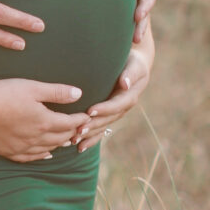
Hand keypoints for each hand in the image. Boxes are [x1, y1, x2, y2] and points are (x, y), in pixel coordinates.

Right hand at [0, 76, 85, 162]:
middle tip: (79, 129)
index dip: (80, 120)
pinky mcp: (9, 152)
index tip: (87, 117)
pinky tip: (45, 154)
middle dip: (72, 132)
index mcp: (45, 121)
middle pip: (60, 138)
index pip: (69, 123)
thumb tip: (79, 94)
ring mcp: (22, 147)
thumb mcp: (32, 87)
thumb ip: (57, 92)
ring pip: (47, 149)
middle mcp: (37, 138)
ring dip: (59, 145)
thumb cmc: (3, 94)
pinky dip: (41, 156)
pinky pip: (30, 158)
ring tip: (66, 141)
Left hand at [74, 24, 154, 150]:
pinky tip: (80, 148)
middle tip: (77, 130)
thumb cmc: (133, 61)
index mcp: (129, 97)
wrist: (135, 65)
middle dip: (93, 125)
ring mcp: (116, 114)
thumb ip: (130, 74)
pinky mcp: (109, 116)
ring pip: (102, 127)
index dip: (103, 109)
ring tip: (74, 140)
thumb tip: (125, 84)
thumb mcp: (135, 65)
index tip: (89, 111)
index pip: (115, 105)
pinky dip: (91, 139)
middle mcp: (122, 108)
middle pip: (107, 120)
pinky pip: (101, 130)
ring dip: (89, 135)